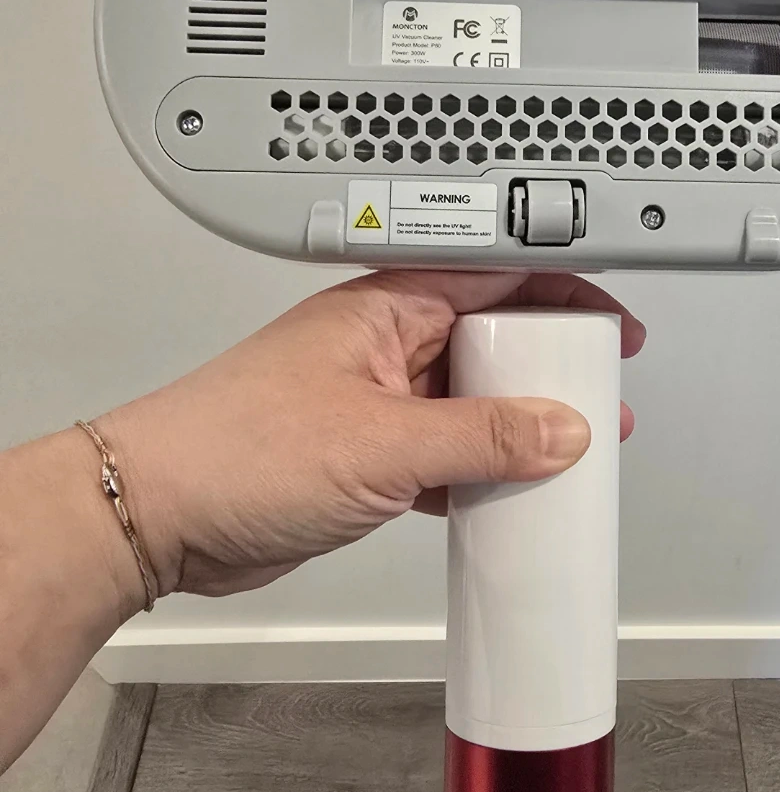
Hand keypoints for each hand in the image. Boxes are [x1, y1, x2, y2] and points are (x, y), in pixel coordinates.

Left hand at [91, 271, 644, 605]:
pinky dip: (477, 472)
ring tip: (571, 452)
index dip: (565, 294)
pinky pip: (441, 453)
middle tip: (601, 397)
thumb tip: (561, 429)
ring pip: (469, 402)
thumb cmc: (232, 450)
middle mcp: (381, 345)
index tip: (613, 329)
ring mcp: (371, 401)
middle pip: (491, 340)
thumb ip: (481, 438)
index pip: (497, 276)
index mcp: (385, 307)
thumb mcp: (381, 443)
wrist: (154, 516)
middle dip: (550, 368)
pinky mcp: (360, 455)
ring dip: (518, 427)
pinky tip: (506, 493)